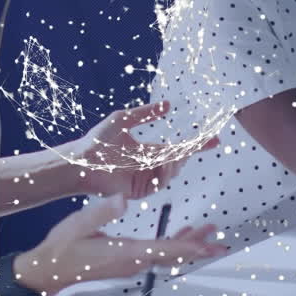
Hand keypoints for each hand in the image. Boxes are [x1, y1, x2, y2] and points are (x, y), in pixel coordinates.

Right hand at [15, 194, 226, 294]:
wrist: (48, 271)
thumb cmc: (62, 248)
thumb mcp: (79, 224)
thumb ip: (102, 211)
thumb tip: (123, 200)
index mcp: (126, 252)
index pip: (165, 250)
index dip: (189, 246)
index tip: (210, 245)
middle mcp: (133, 262)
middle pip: (173, 255)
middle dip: (197, 245)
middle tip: (219, 239)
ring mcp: (130, 265)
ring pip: (167, 256)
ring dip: (187, 244)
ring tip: (207, 232)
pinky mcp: (126, 263)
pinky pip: (157, 256)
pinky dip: (172, 245)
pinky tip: (179, 235)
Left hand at [76, 101, 217, 199]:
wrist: (81, 161)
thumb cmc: (97, 140)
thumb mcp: (124, 119)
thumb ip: (146, 112)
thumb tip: (168, 105)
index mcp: (149, 151)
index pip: (178, 149)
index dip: (197, 145)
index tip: (214, 139)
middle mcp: (150, 166)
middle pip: (179, 161)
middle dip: (188, 154)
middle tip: (191, 147)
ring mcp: (145, 179)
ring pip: (171, 173)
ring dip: (174, 164)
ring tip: (171, 156)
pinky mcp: (139, 190)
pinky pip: (159, 183)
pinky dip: (164, 175)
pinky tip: (161, 165)